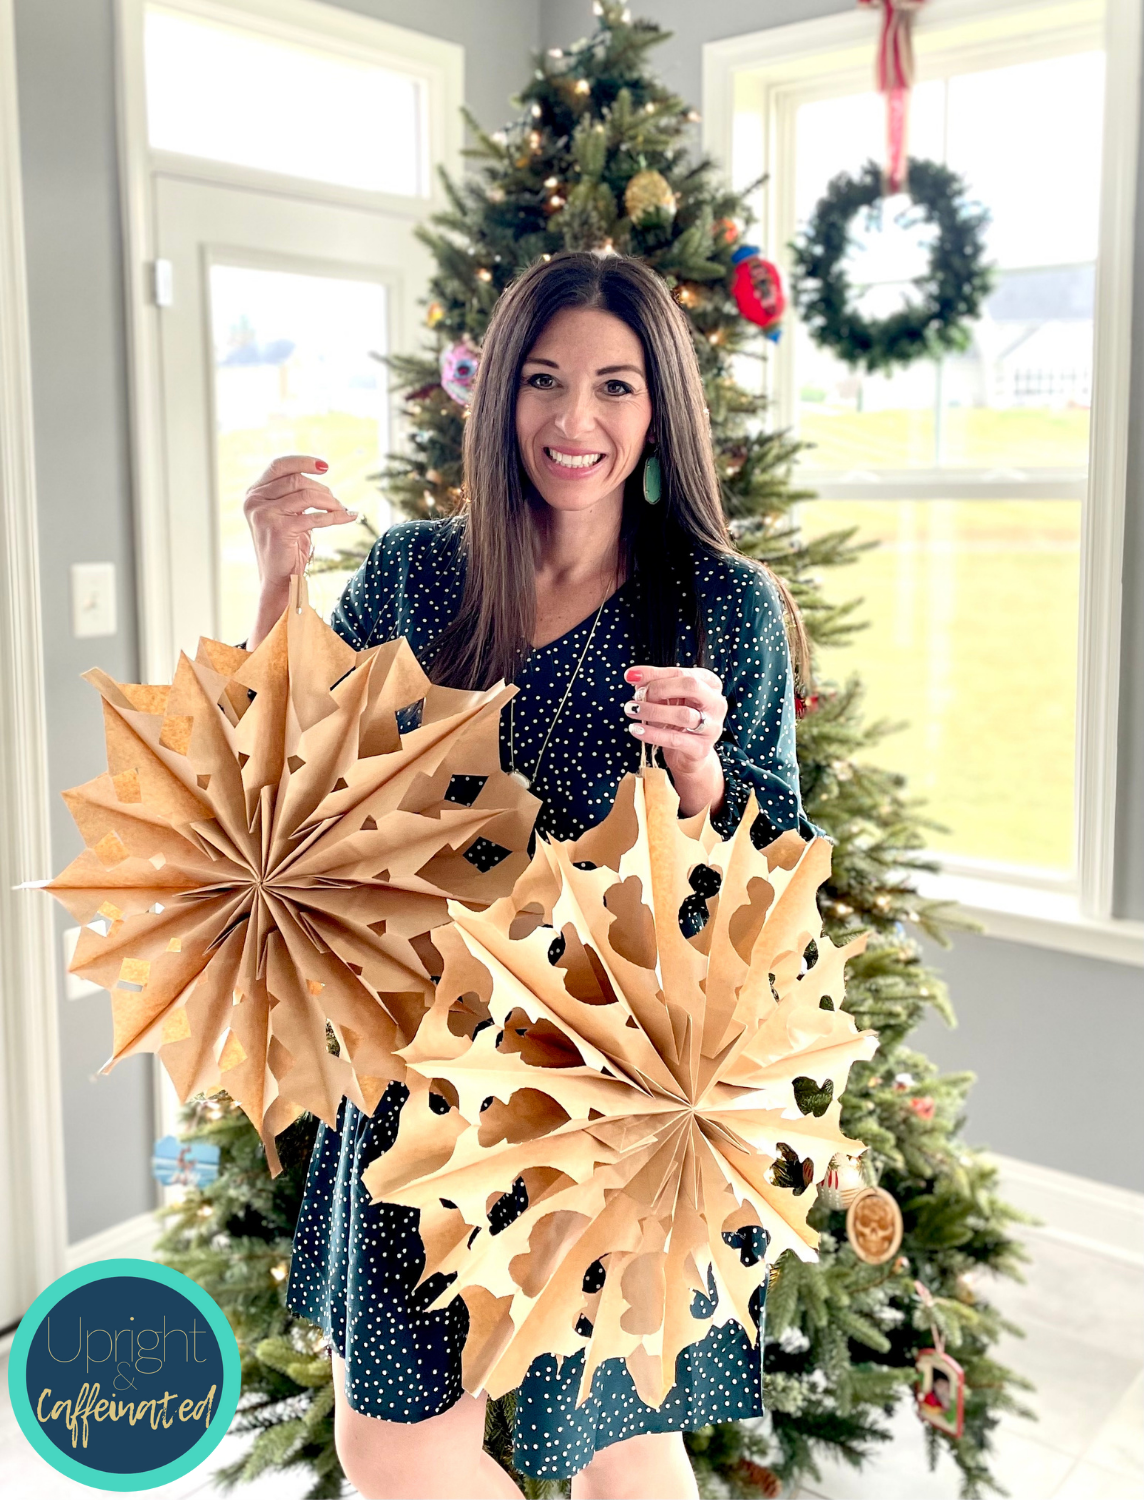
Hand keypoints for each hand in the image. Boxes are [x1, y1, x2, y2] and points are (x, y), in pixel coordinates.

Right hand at [243, 454, 357, 644]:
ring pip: (307, 495)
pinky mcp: (279, 529)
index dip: (303, 461)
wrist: (279, 581)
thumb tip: (320, 474)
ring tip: (342, 510)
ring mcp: (264, 514)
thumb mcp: (287, 515)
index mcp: (254, 494)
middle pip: (297, 480)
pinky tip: (348, 517)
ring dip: (331, 502)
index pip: (279, 465)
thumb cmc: (286, 548)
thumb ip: (295, 494)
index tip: (325, 466)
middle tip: (338, 503)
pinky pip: (314, 516)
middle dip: (323, 490)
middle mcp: (255, 501)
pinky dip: (335, 516)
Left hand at [623, 665, 726, 815]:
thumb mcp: (668, 698)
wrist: (688, 755)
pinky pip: (674, 739)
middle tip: (637, 696)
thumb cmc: (677, 720)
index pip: (681, 673)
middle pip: (690, 686)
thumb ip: (654, 683)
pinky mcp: (701, 748)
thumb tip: (632, 675)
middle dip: (659, 688)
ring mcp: (711, 727)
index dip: (654, 673)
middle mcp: (716, 703)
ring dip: (652, 711)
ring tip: (632, 710)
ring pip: (682, 714)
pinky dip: (652, 734)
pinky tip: (636, 729)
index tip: (630, 676)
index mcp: (710, 684)